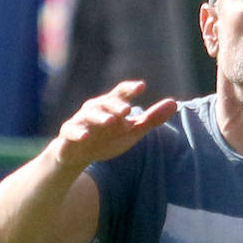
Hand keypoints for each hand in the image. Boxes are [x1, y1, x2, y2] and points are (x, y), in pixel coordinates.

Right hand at [54, 80, 177, 168]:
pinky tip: (86, 136)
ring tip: (111, 122)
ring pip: (89, 115)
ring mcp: (80, 121)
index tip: (141, 87)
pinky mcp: (68, 134)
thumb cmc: (108, 138)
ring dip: (100, 117)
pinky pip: (71, 131)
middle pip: (105, 102)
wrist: (78, 155)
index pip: (120, 93)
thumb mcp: (132, 130)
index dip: (129, 89)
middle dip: (115, 105)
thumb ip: (152, 118)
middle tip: (127, 110)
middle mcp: (95, 109)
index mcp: (111, 106)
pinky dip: (78, 132)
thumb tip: (174, 103)